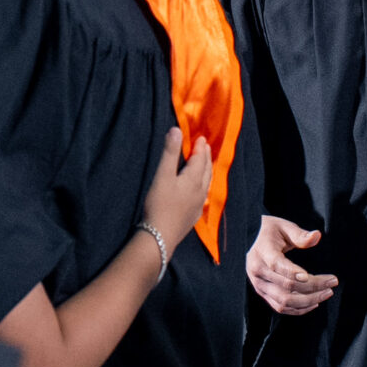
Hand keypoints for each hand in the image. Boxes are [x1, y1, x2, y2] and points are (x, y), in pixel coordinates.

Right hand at [141, 128, 213, 247]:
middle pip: (206, 170)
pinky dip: (203, 185)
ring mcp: (198, 205)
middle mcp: (200, 191)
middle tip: (205, 147)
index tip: (201, 138)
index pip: (200, 159)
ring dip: (206, 171)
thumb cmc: (160, 204)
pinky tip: (200, 190)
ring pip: (206, 183)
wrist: (161, 236)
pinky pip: (203, 195)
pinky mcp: (194, 215)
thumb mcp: (162, 176)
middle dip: (206, 157)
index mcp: (193, 179)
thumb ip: (170, 153)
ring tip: (206, 164)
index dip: (200, 148)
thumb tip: (176, 130)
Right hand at [247, 215, 336, 315]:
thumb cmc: (270, 232)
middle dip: (313, 287)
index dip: (293, 272)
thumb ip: (300, 234)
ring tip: (327, 293)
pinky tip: (314, 303)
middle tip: (332, 282)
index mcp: (262, 253)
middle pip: (286, 287)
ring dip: (308, 301)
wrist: (249, 240)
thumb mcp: (284, 227)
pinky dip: (299, 309)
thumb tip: (317, 236)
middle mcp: (258, 272)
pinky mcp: (263, 294)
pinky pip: (281, 307)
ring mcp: (259, 285)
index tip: (311, 275)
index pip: (277, 265)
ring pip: (285, 301)